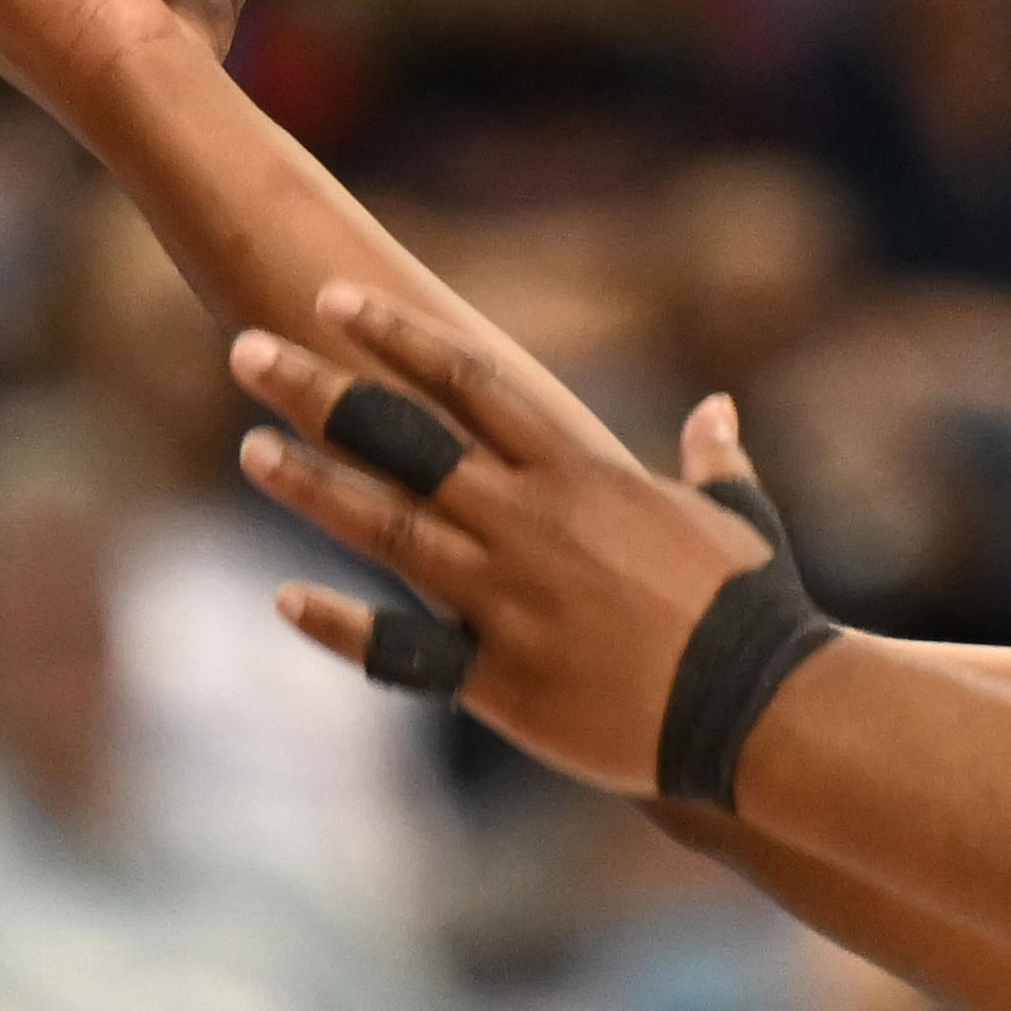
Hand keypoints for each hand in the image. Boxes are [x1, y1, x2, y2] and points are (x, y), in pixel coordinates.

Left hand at [226, 279, 789, 801]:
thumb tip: (717, 411)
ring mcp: (508, 598)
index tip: (333, 300)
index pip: (470, 384)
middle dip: (320, 389)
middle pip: (404, 439)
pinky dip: (341, 625)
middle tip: (246, 351)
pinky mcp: (501, 678)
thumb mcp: (740, 519)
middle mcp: (531, 523)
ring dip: (312, 485)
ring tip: (250, 450)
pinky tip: (284, 602)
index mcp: (583, 476)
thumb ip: (714, 459)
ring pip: (386, 526)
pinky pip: (402, 648)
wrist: (764, 710)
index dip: (396, 338)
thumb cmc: (758, 612)